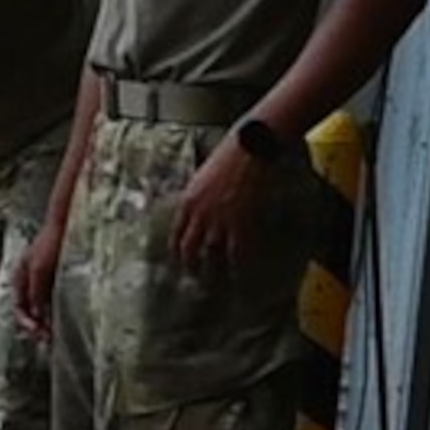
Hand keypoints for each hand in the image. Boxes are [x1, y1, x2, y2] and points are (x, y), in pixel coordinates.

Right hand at [12, 219, 64, 341]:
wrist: (68, 221)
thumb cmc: (51, 241)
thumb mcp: (40, 269)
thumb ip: (36, 292)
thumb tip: (37, 314)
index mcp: (19, 276)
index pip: (19, 307)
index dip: (27, 322)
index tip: (39, 333)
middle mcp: (28, 278)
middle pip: (28, 309)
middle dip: (35, 325)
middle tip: (47, 339)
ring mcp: (41, 277)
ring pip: (39, 305)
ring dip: (45, 319)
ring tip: (53, 332)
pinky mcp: (55, 275)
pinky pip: (50, 298)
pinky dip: (53, 310)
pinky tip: (63, 316)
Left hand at [172, 137, 267, 270]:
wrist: (252, 144)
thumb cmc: (233, 152)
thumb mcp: (206, 174)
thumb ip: (201, 192)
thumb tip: (202, 203)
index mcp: (188, 200)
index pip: (176, 233)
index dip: (177, 250)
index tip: (179, 260)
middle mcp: (198, 213)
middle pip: (188, 248)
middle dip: (189, 265)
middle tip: (192, 279)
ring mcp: (219, 218)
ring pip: (209, 254)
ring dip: (211, 272)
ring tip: (214, 285)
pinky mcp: (240, 221)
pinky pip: (236, 251)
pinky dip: (237, 266)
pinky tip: (239, 275)